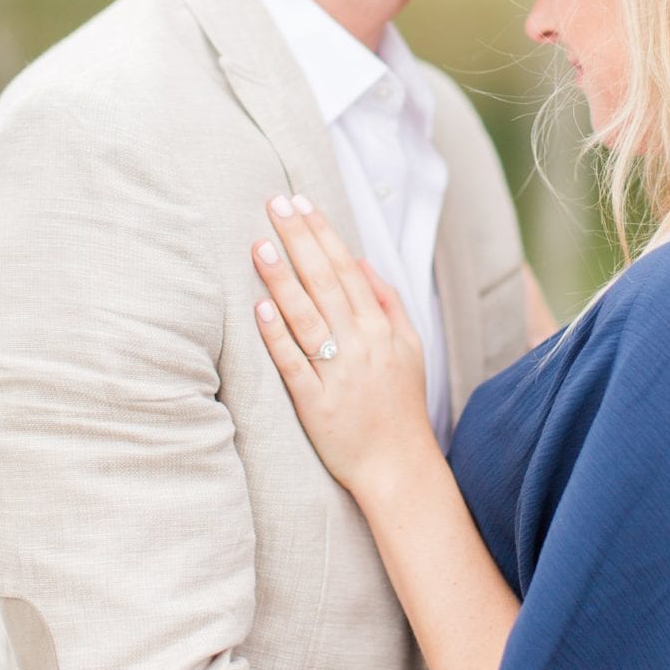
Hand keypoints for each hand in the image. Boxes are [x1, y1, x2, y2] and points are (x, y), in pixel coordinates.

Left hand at [252, 194, 433, 496]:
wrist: (399, 467)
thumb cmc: (400, 405)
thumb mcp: (410, 348)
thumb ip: (388, 302)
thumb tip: (362, 261)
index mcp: (380, 327)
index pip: (346, 268)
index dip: (322, 233)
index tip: (300, 202)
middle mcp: (360, 344)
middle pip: (324, 282)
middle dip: (298, 240)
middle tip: (275, 204)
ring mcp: (338, 374)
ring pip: (306, 317)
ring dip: (282, 280)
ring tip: (260, 245)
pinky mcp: (315, 404)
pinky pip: (294, 365)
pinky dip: (277, 336)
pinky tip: (259, 309)